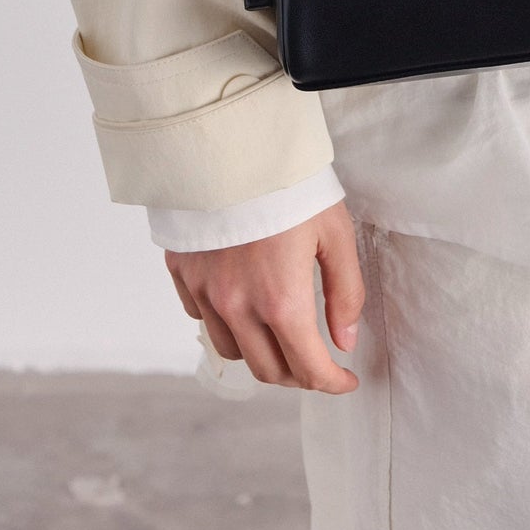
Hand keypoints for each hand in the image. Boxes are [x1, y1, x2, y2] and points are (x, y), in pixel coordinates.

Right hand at [165, 200, 364, 393]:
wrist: (233, 146)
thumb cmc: (290, 186)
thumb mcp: (335, 233)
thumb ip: (346, 293)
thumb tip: (345, 341)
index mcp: (281, 300)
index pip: (307, 368)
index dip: (332, 383)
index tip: (345, 380)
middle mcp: (238, 307)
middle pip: (268, 371)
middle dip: (298, 375)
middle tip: (317, 361)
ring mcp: (205, 293)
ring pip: (234, 351)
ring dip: (261, 353)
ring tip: (280, 334)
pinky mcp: (182, 274)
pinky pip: (203, 319)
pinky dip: (226, 324)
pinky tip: (243, 304)